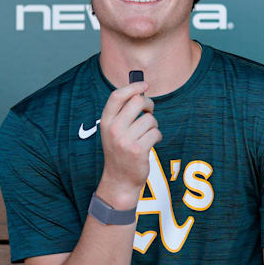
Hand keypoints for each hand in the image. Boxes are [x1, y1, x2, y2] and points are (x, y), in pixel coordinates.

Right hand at [97, 81, 160, 208]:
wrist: (119, 180)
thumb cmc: (119, 151)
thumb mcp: (113, 131)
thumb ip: (123, 112)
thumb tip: (140, 91)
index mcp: (106, 121)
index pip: (118, 96)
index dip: (133, 87)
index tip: (144, 85)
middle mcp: (114, 129)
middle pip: (138, 102)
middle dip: (149, 105)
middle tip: (149, 112)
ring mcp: (125, 140)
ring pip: (150, 119)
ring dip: (153, 126)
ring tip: (147, 135)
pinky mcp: (138, 150)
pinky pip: (156, 133)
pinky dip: (157, 137)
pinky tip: (150, 143)